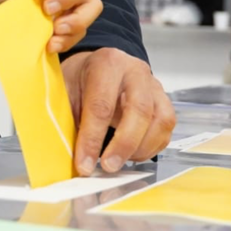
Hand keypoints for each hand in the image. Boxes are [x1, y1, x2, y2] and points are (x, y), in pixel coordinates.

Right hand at [0, 0, 101, 52]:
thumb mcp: (25, 11)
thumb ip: (43, 23)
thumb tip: (53, 47)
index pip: (84, 16)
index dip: (74, 33)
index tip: (54, 44)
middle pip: (93, 1)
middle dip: (80, 20)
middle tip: (58, 29)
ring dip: (70, 0)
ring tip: (48, 9)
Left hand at [61, 48, 175, 175]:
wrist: (96, 68)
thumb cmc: (80, 80)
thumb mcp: (64, 92)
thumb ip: (65, 119)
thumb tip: (64, 155)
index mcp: (106, 64)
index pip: (101, 105)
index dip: (92, 138)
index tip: (84, 164)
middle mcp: (135, 71)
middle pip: (139, 109)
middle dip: (124, 144)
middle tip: (108, 167)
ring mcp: (153, 85)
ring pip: (160, 120)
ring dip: (141, 148)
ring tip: (120, 161)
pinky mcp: (164, 101)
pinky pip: (166, 129)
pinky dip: (151, 147)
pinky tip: (132, 154)